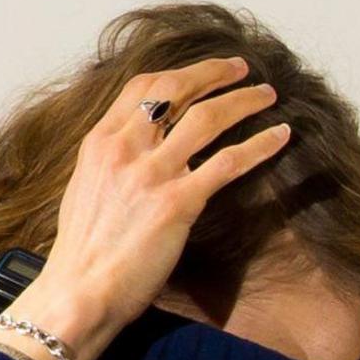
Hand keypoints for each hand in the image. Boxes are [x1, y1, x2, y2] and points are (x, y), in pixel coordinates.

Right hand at [19, 55, 292, 352]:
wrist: (80, 291)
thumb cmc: (82, 251)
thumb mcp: (85, 188)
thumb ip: (112, 160)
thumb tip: (137, 148)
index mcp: (100, 142)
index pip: (142, 86)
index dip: (180, 71)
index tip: (205, 71)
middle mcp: (125, 149)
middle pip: (176, 89)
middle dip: (214, 73)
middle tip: (242, 68)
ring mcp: (152, 174)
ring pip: (208, 117)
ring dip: (244, 100)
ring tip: (267, 95)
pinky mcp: (178, 203)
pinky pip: (228, 162)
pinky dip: (259, 144)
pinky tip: (280, 136)